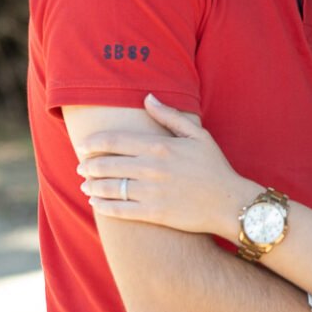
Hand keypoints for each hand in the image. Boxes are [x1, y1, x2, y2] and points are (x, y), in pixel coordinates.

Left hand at [77, 95, 254, 238]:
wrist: (229, 202)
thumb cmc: (215, 167)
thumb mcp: (198, 134)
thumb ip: (170, 116)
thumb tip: (148, 98)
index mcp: (160, 146)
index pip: (115, 140)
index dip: (94, 142)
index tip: (83, 145)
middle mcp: (152, 168)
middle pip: (107, 164)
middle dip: (88, 165)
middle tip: (81, 167)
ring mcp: (151, 192)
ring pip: (110, 187)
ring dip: (92, 186)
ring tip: (86, 185)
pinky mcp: (153, 213)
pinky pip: (119, 210)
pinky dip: (103, 206)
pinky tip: (96, 203)